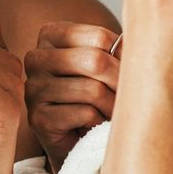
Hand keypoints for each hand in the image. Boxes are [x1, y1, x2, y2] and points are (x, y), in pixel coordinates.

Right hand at [23, 22, 120, 170]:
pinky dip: (98, 122)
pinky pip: (85, 114)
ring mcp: (34, 89)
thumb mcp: (105, 64)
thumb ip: (117, 49)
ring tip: (112, 112)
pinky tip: (93, 125)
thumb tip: (139, 44)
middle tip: (130, 96)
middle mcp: (36, 58)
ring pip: (93, 90)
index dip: (122, 57)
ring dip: (111, 106)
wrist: (74, 138)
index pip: (99, 36)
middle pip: (95, 60)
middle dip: (120, 82)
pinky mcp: (38, 118)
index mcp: (51, 35)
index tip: (130, 71)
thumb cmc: (92, 95)